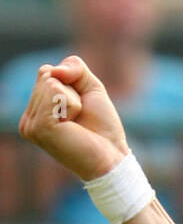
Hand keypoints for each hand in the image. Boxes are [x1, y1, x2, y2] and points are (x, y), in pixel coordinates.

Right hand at [17, 55, 129, 181]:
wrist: (113, 156)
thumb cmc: (103, 127)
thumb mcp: (90, 87)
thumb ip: (74, 67)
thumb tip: (54, 70)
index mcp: (35, 111)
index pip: (45, 72)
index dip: (70, 84)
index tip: (78, 110)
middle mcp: (28, 119)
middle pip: (46, 75)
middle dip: (72, 92)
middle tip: (79, 119)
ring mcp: (30, 125)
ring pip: (50, 82)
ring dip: (73, 101)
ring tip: (76, 124)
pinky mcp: (39, 128)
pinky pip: (55, 93)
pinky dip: (72, 105)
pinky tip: (72, 126)